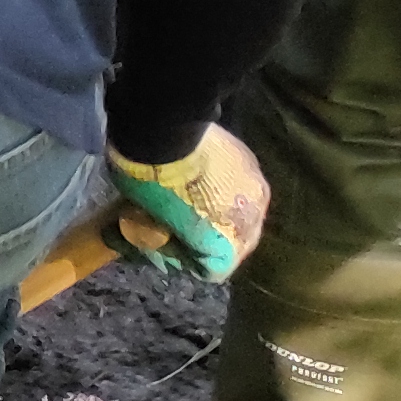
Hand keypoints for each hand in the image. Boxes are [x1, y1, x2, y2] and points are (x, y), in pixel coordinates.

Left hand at [110, 125, 270, 277]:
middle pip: (231, 245)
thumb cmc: (148, 183)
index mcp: (224, 248)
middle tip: (177, 221)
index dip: (183, 258)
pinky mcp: (252, 163)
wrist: (163, 130)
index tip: (162, 241)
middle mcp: (250, 225)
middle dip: (205, 237)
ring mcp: (256, 192)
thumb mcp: (143, 220)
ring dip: (219, 211)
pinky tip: (204, 176)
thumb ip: (158, 236)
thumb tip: (150, 236)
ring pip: (241, 215)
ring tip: (193, 197)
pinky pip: (241, 186)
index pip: (210, 270)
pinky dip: (225, 187)